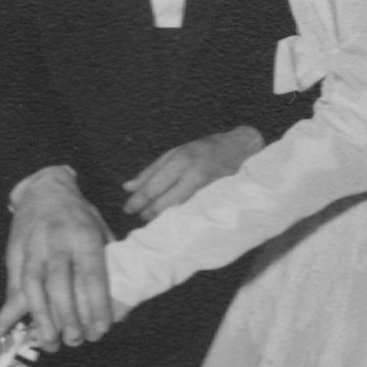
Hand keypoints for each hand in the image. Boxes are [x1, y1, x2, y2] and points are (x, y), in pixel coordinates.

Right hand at [0, 167, 113, 349]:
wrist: (44, 191)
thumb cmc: (80, 217)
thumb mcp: (101, 230)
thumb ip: (110, 262)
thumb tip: (122, 301)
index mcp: (84, 236)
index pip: (92, 275)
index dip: (96, 304)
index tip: (102, 329)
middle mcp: (56, 242)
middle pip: (59, 284)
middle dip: (67, 316)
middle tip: (75, 341)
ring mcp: (32, 248)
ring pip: (32, 287)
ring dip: (40, 319)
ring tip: (49, 343)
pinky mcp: (13, 255)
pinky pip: (11, 288)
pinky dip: (3, 313)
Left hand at [122, 126, 263, 221]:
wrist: (239, 149)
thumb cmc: (204, 149)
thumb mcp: (175, 153)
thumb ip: (151, 170)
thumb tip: (127, 187)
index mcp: (180, 161)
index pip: (153, 188)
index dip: (138, 201)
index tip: (128, 208)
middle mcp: (192, 175)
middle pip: (163, 203)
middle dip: (148, 212)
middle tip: (139, 215)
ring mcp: (205, 188)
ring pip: (176, 210)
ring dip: (161, 216)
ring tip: (152, 217)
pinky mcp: (213, 198)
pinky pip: (189, 211)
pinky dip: (177, 215)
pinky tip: (170, 217)